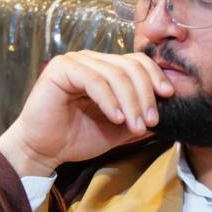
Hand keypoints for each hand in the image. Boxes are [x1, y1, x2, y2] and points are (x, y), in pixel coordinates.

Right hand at [0, 51, 175, 175]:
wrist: (43, 150)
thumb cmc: (76, 138)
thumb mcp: (118, 128)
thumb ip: (138, 116)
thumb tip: (168, 112)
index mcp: (105, 69)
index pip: (137, 61)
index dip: (155, 76)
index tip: (168, 98)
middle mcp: (91, 60)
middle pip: (130, 66)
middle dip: (145, 95)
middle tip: (150, 122)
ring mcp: (75, 61)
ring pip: (115, 74)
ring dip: (130, 102)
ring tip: (134, 126)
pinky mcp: (61, 69)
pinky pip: (94, 80)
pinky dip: (109, 100)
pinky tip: (116, 117)